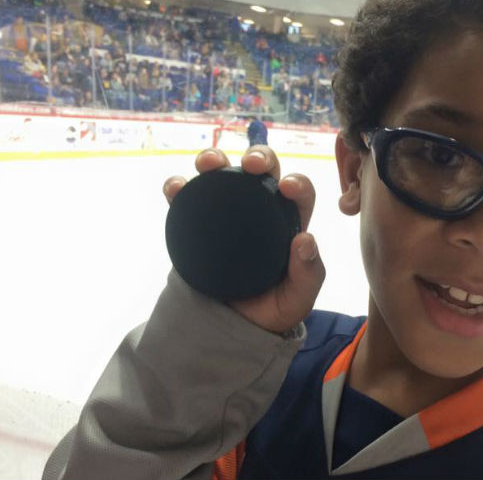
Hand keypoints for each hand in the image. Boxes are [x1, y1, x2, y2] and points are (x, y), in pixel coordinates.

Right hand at [163, 146, 325, 333]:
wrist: (232, 325)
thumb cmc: (273, 307)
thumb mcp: (298, 298)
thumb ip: (307, 274)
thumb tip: (306, 240)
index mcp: (289, 221)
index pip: (299, 192)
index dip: (297, 182)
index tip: (287, 186)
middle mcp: (259, 208)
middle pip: (261, 171)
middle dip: (258, 156)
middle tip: (252, 165)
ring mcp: (226, 212)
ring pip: (222, 174)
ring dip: (216, 160)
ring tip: (208, 164)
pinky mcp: (196, 222)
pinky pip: (187, 198)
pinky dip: (179, 188)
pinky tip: (175, 189)